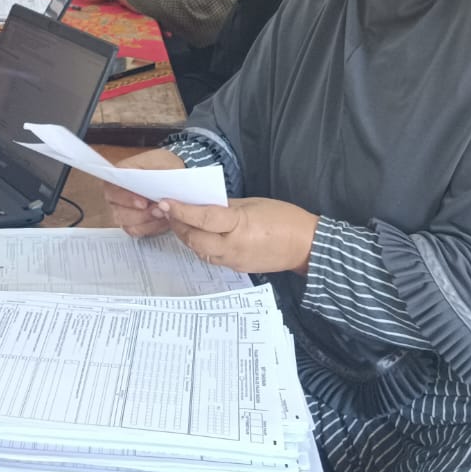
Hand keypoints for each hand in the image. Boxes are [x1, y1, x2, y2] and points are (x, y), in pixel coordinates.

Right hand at [103, 149, 184, 236]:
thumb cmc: (166, 166)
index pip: (111, 188)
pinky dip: (151, 228)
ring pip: (127, 223)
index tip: (144, 203)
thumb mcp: (164, 162)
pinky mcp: (134, 222)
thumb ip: (156, 174)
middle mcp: (117, 195)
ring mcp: (124, 210)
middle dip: (140, 214)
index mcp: (119, 175)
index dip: (125, 198)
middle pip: (118, 210)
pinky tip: (164, 220)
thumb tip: (152, 188)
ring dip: (147, 221)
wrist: (176, 178)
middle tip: (159, 211)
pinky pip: (137, 231)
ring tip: (164, 215)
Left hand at [157, 197, 319, 274]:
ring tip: (179, 221)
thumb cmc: (284, 218)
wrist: (306, 246)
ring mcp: (234, 261)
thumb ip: (226, 206)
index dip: (182, 210)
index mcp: (240, 226)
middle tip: (167, 210)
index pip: (203, 218)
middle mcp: (234, 247)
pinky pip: (211, 257)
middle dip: (178, 225)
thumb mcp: (252, 204)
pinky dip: (200, 245)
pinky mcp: (236, 268)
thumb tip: (202, 204)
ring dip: (186, 236)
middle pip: (195, 239)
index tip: (164, 202)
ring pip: (200, 251)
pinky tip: (198, 234)